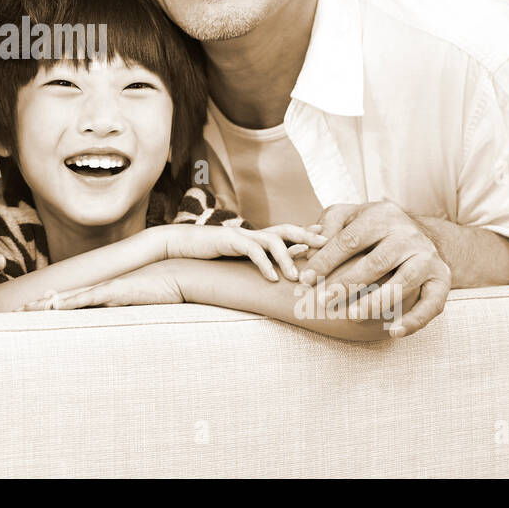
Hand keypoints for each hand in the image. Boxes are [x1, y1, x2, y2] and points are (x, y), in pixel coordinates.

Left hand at [25, 260, 185, 310]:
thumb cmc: (158, 294)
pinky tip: (55, 306)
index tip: (27, 313)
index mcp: (101, 296)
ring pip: (69, 298)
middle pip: (60, 298)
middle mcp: (99, 291)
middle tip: (13, 312)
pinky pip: (89, 298)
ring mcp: (105, 289)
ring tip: (24, 310)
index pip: (67, 302)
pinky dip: (72, 302)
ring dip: (47, 304)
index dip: (46, 306)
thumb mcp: (135, 309)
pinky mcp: (116, 290)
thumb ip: (122, 316)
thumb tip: (113, 330)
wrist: (178, 276)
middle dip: (36, 305)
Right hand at [152, 222, 325, 281]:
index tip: (329, 238)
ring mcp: (241, 235)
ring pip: (272, 241)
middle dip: (308, 236)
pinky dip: (264, 264)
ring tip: (297, 277)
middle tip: (327, 246)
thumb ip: (258, 262)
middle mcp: (253, 233)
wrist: (179, 245)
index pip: (289, 232)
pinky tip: (273, 278)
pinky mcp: (228, 240)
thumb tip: (281, 274)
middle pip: (287, 229)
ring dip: (287, 258)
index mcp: (257, 237)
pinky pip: (251, 250)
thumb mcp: (237, 260)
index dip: (309, 233)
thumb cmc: (209, 256)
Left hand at [299, 201, 451, 337]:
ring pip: (402, 283)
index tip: (304, 280)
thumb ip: (328, 225)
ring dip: (376, 302)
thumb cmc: (372, 228)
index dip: (325, 261)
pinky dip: (415, 320)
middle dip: (346, 284)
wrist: (418, 232)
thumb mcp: (348, 216)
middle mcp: (408, 235)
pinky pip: (432, 303)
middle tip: (322, 301)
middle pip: (376, 263)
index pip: (350, 240)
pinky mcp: (442, 278)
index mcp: (382, 216)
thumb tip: (310, 246)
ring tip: (352, 316)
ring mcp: (427, 257)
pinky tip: (394, 332)